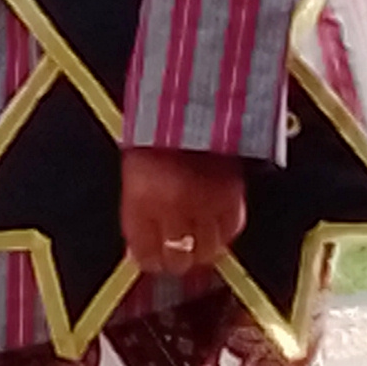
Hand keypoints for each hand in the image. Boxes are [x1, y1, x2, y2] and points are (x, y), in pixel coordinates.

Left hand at [122, 146, 248, 283]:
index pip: (145, 251)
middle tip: (175, 259)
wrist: (191, 102)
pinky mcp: (233, 194)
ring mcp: (205, 201)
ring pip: (208, 250)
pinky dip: (225, 234)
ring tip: (197, 249)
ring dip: (202, 252)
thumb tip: (137, 250)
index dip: (148, 262)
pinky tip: (217, 230)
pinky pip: (232, 229)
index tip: (151, 263)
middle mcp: (173, 205)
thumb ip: (136, 213)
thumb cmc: (156, 135)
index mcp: (141, 199)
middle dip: (175, 262)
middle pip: (178, 257)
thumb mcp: (133, 173)